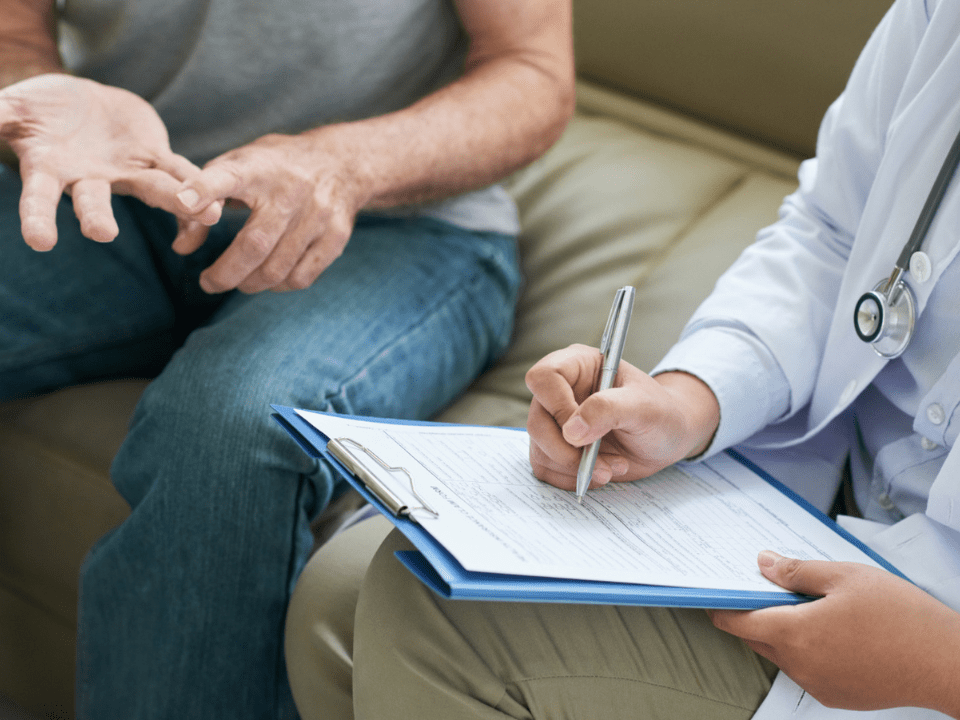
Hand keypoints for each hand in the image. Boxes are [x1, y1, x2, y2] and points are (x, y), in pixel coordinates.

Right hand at [0, 74, 220, 250]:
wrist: (81, 103)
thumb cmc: (40, 109)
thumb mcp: (14, 108)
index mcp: (51, 172)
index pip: (39, 199)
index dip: (38, 218)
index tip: (39, 242)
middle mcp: (91, 181)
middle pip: (94, 202)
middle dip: (99, 217)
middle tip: (103, 234)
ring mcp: (126, 173)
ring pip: (150, 190)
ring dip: (174, 203)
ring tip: (198, 217)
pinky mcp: (155, 157)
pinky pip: (180, 172)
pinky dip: (197, 186)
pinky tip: (217, 206)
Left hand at [173, 128, 369, 293]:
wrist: (340, 163)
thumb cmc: (275, 169)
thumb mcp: (239, 166)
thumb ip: (205, 200)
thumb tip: (183, 247)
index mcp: (257, 167)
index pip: (227, 176)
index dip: (203, 190)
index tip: (182, 203)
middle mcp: (289, 191)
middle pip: (254, 244)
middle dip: (225, 273)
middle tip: (208, 283)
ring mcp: (317, 215)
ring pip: (276, 269)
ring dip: (250, 283)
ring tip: (239, 281)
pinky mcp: (335, 236)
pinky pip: (301, 277)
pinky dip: (279, 286)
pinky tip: (270, 279)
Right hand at [524, 344, 719, 490]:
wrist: (667, 439)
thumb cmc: (660, 413)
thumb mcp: (643, 407)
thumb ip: (608, 410)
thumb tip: (571, 430)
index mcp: (578, 365)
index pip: (544, 378)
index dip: (557, 406)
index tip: (581, 432)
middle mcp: (561, 392)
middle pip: (537, 421)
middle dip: (566, 451)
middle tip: (599, 464)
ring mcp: (555, 421)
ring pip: (539, 449)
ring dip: (574, 468)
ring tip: (611, 468)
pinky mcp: (556, 448)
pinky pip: (546, 468)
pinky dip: (571, 478)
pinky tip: (599, 473)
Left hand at [708, 551, 959, 715]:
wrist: (946, 663)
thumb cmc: (900, 616)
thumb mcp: (845, 576)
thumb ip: (797, 571)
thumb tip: (763, 564)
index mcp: (794, 633)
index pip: (737, 623)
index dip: (721, 607)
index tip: (713, 593)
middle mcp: (799, 665)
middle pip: (757, 638)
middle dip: (754, 614)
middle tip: (766, 587)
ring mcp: (817, 685)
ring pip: (781, 654)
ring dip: (782, 632)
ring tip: (807, 604)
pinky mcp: (836, 696)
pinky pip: (806, 669)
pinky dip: (806, 649)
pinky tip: (830, 630)